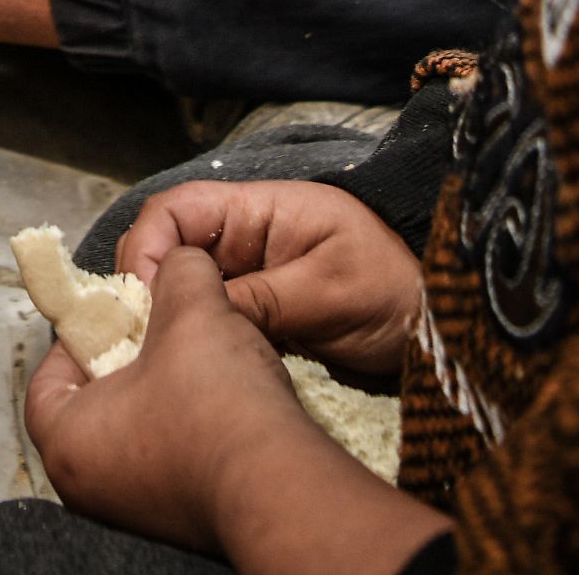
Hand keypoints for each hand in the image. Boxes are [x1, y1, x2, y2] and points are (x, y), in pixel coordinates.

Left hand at [26, 250, 448, 573]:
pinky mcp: (179, 516)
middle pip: (95, 399)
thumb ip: (175, 272)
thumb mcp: (191, 311)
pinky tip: (225, 398)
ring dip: (167, 389)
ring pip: (138, 427)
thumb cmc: (219, 409)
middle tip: (161, 327)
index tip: (119, 309)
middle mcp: (90, 487)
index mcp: (66, 443)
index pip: (50, 372)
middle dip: (131, 356)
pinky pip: (173, 456)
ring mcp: (135, 507)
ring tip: (201, 357)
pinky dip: (192, 425)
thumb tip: (179, 261)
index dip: (85, 329)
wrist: (283, 490)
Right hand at [117, 177, 427, 385]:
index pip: (178, 210)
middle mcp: (244, 241)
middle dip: (146, 288)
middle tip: (142, 338)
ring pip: (181, 292)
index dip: (149, 245)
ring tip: (158, 358)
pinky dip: (189, 342)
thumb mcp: (330, 292)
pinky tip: (187, 368)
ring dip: (165, 321)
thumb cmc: (395, 293)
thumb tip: (193, 315)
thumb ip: (261, 298)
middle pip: (168, 251)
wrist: (436, 333)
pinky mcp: (252, 318)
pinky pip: (206, 323)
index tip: (142, 293)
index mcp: (262, 211)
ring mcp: (246, 280)